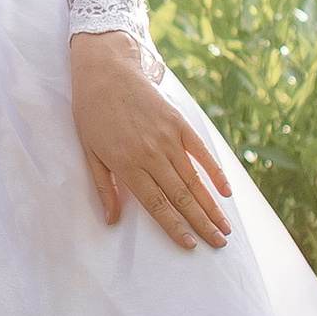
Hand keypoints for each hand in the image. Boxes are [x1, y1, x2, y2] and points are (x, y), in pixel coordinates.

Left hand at [69, 30, 231, 250]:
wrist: (107, 69)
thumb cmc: (92, 113)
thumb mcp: (90, 152)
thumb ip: (105, 187)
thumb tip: (112, 221)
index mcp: (127, 164)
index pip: (157, 204)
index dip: (175, 227)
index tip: (191, 245)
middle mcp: (151, 154)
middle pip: (181, 197)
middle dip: (202, 223)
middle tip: (220, 244)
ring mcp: (169, 137)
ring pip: (195, 180)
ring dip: (212, 206)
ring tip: (226, 227)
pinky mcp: (179, 122)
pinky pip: (201, 152)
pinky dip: (215, 172)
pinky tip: (226, 191)